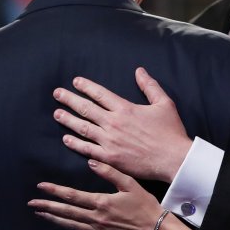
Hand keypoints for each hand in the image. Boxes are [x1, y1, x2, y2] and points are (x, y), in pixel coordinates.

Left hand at [29, 159, 165, 229]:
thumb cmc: (144, 205)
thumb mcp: (130, 184)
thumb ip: (110, 172)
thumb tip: (90, 161)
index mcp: (101, 202)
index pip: (72, 195)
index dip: (55, 190)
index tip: (41, 186)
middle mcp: (95, 219)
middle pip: (66, 211)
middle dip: (47, 206)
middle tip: (31, 203)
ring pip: (69, 225)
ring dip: (52, 219)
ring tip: (39, 214)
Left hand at [53, 67, 191, 182]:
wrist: (173, 159)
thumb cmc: (170, 131)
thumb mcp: (164, 103)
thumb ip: (150, 86)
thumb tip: (139, 70)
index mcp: (125, 108)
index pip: (100, 94)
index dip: (86, 86)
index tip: (75, 82)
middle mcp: (113, 123)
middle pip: (86, 108)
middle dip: (69, 100)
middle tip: (57, 94)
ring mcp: (109, 141)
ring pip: (83, 128)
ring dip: (68, 120)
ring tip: (57, 114)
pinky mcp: (110, 157)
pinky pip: (87, 149)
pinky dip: (75, 144)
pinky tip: (66, 139)